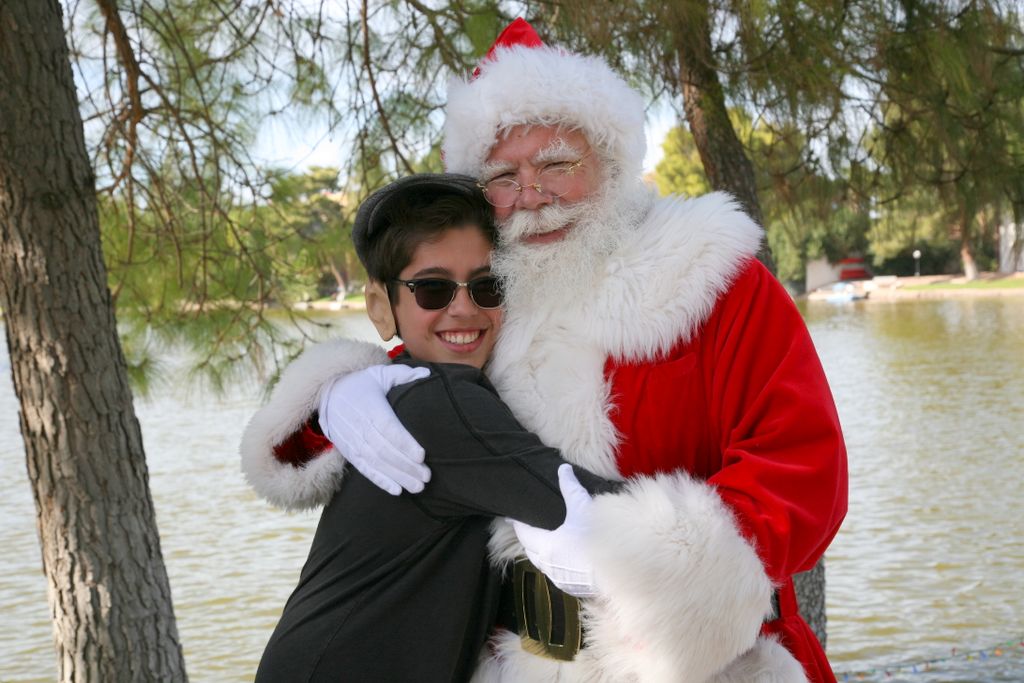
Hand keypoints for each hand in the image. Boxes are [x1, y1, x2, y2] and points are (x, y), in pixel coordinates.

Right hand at [318, 364, 430, 494]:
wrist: (328, 396)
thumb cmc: (361, 384)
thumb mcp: (379, 374)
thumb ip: (403, 374)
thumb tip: (427, 374)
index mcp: (370, 406)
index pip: (388, 428)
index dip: (404, 443)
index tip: (422, 455)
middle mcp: (360, 426)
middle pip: (385, 450)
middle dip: (406, 466)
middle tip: (427, 476)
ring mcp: (353, 442)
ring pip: (376, 463)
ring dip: (398, 477)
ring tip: (418, 487)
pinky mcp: (349, 452)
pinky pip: (365, 470)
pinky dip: (380, 481)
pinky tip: (397, 491)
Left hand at [511, 464, 597, 597]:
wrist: (621, 572)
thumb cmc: (597, 538)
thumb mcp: (582, 508)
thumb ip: (570, 488)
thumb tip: (563, 468)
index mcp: (546, 547)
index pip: (524, 534)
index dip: (517, 524)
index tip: (511, 517)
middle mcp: (549, 566)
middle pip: (531, 551)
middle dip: (527, 539)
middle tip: (527, 528)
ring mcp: (561, 580)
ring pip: (544, 564)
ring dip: (541, 553)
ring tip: (545, 542)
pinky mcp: (573, 589)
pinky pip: (557, 574)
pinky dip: (556, 564)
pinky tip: (564, 558)